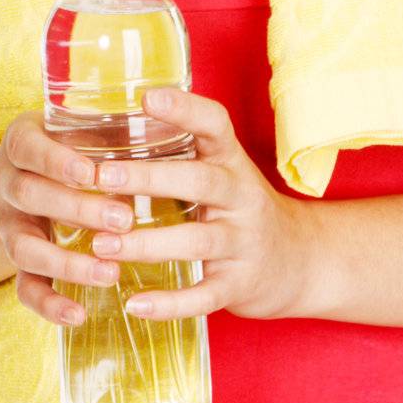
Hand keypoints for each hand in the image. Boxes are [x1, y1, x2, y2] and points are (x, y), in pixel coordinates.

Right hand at [0, 109, 136, 325]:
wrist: (33, 173)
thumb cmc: (75, 141)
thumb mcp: (84, 123)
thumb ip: (111, 123)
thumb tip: (168, 112)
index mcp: (20, 142)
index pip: (28, 148)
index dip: (56, 162)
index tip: (92, 173)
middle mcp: (6, 183)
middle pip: (29, 195)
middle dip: (76, 209)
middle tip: (123, 219)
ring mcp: (7, 225)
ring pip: (23, 248)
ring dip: (67, 262)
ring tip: (111, 272)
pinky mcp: (16, 261)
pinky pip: (24, 287)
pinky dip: (49, 304)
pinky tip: (79, 315)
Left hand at [86, 87, 309, 322]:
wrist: (300, 260)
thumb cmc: (240, 208)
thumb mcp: (222, 172)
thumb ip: (181, 155)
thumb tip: (107, 132)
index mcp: (231, 161)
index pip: (214, 124)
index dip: (184, 109)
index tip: (146, 98)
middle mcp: (241, 196)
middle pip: (199, 181)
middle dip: (149, 178)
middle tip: (102, 177)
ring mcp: (243, 241)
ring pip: (197, 240)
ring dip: (147, 243)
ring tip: (101, 245)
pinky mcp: (240, 284)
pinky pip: (205, 295)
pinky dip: (170, 302)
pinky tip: (135, 304)